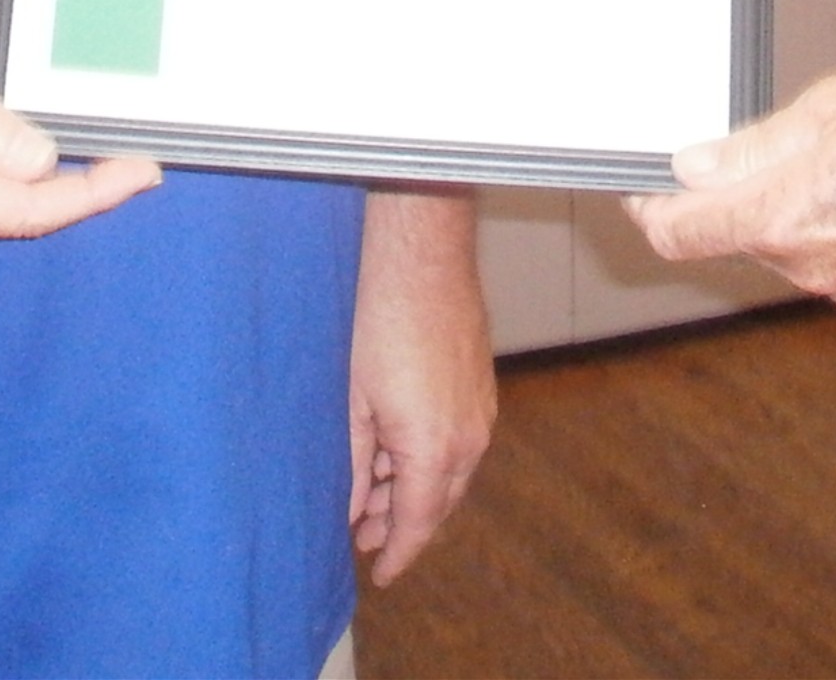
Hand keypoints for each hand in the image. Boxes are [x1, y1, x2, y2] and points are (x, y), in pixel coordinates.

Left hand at [349, 188, 496, 583]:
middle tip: (366, 536)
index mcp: (434, 451)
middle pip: (439, 504)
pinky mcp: (482, 387)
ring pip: (451, 473)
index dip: (398, 553)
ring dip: (417, 490)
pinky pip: (460, 442)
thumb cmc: (380, 325)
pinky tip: (400, 450)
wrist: (422, 262)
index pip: (418, 524)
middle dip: (404, 525)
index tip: (381, 574)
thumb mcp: (353, 405)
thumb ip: (356, 468)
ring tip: (376, 494)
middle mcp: (469, 439)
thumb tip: (354, 512)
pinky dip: (431, 459)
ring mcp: (481, 411)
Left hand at [628, 68, 835, 314]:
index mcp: (782, 217)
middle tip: (779, 148)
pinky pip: (835, 265)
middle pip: (740, 238)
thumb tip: (693, 167)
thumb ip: (752, 147)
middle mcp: (808, 267)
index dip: (651, 209)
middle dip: (744, 199)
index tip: (644, 190)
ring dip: (796, 214)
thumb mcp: (831, 109)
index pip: (680, 233)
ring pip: (790, 251)